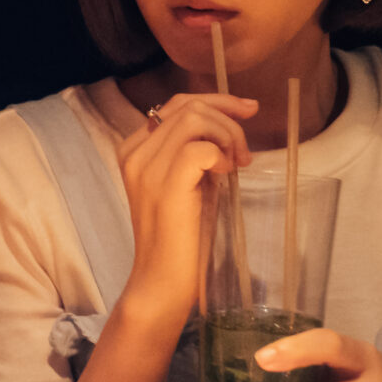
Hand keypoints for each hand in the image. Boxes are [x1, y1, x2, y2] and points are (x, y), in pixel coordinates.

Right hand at [114, 93, 255, 317]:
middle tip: (244, 152)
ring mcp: (146, 168)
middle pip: (187, 106)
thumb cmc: (180, 237)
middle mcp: (135, 153)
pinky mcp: (165, 186)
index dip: (216, 101)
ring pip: (194, 119)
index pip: (175, 104)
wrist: (162, 279)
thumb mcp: (188, 183)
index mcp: (134, 150)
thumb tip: (228, 124)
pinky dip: (221, 154)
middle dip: (227, 118)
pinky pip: (200, 148)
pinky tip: (226, 174)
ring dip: (227, 135)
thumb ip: (196, 153)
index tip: (247, 111)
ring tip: (237, 164)